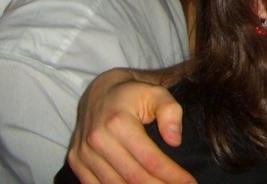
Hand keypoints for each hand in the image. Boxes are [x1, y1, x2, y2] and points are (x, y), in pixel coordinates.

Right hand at [67, 68, 194, 183]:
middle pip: (133, 177)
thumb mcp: (158, 93)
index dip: (172, 175)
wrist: (100, 91)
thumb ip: (170, 113)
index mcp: (118, 122)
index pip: (150, 159)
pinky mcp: (76, 161)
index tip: (190, 183)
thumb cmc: (134, 94)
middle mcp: (97, 139)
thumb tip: (174, 141)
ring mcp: (83, 153)